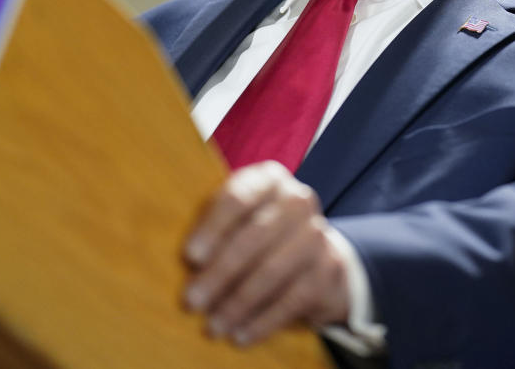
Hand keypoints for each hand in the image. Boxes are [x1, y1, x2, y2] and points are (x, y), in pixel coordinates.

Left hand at [182, 161, 350, 344]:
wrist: (313, 251)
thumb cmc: (257, 231)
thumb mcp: (237, 217)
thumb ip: (213, 227)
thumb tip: (186, 263)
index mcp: (268, 179)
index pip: (238, 199)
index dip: (213, 228)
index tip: (190, 257)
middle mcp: (297, 199)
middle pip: (254, 237)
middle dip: (220, 273)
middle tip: (192, 301)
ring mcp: (317, 233)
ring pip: (272, 271)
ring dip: (237, 303)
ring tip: (213, 326)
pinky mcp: (328, 268)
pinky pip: (291, 299)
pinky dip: (263, 321)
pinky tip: (240, 335)